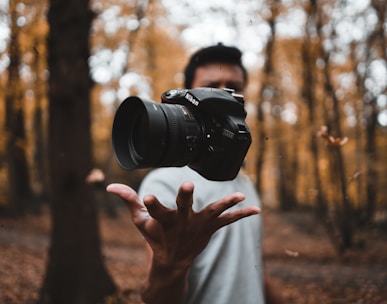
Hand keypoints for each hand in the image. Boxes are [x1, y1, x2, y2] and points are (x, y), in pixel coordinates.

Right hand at [106, 181, 259, 267]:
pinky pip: (228, 222)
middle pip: (183, 209)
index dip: (151, 204)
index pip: (154, 211)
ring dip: (225, 204)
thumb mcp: (140, 221)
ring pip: (212, 214)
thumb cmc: (155, 238)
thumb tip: (109, 186)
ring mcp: (198, 227)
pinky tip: (257, 210)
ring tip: (239, 196)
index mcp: (162, 222)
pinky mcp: (210, 230)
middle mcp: (181, 224)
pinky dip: (241, 215)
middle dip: (185, 198)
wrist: (172, 262)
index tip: (147, 196)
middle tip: (188, 187)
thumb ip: (128, 200)